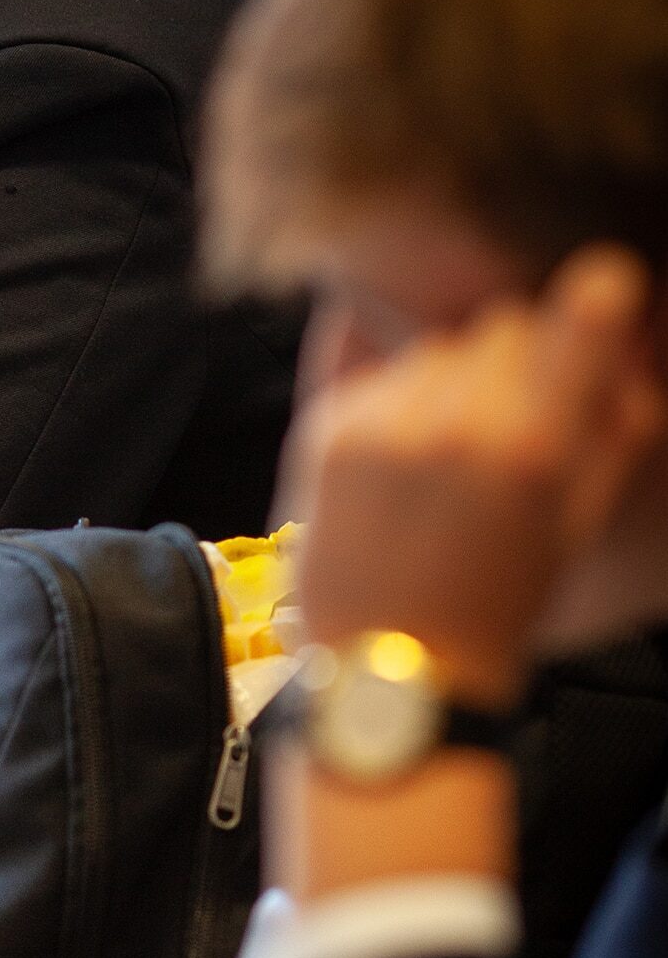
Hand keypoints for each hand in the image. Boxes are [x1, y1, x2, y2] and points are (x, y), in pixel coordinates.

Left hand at [282, 246, 664, 705]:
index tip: (602, 289)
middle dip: (516, 355)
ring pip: (436, 343)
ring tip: (448, 452)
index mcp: (534, 449)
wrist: (393, 668)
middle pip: (502, 323)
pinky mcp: (327, 428)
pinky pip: (379, 374)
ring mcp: (385, 422)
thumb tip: (630, 339)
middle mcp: (458, 423)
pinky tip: (400, 460)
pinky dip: (396, 399)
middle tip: (511, 415)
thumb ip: (615, 426)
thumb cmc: (502, 600)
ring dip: (452, 375)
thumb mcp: (579, 521)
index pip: (578, 314)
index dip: (595, 298)